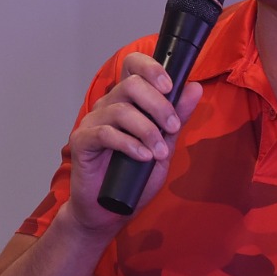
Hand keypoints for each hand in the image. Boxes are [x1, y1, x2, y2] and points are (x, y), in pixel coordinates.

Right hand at [63, 50, 203, 234]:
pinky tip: (142, 156)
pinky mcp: (81, 142)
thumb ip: (177, 117)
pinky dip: (129, 144)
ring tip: (159, 152)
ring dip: (147, 130)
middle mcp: (108, 105)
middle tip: (172, 128)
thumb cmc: (135, 177)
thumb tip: (194, 87)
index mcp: (127, 100)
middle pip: (131, 84)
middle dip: (158, 105)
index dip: (152, 68)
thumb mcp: (165, 145)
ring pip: (121, 109)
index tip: (170, 87)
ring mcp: (92, 122)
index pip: (133, 65)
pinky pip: (105, 133)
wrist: (110, 211)